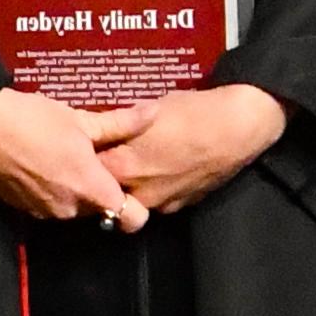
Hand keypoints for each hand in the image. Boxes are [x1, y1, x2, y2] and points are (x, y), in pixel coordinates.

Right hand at [0, 89, 146, 230]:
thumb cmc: (33, 119)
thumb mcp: (80, 118)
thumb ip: (120, 123)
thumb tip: (153, 113)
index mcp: (89, 188)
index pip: (131, 218)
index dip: (135, 204)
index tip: (127, 183)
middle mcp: (69, 209)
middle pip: (100, 210)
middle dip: (100, 189)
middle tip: (93, 158)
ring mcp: (43, 212)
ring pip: (74, 208)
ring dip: (74, 189)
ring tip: (65, 157)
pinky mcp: (22, 210)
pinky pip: (49, 206)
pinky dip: (51, 191)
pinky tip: (41, 164)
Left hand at [90, 83, 287, 216]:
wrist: (238, 128)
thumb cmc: (191, 112)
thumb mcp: (148, 109)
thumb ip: (121, 126)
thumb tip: (102, 129)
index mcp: (124, 166)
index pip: (86, 172)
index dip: (81, 160)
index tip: (77, 151)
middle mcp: (139, 192)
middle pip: (106, 193)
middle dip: (101, 179)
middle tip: (102, 158)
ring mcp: (162, 203)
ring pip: (132, 199)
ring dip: (127, 186)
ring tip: (136, 162)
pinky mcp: (181, 206)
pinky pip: (156, 201)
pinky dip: (152, 189)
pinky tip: (161, 169)